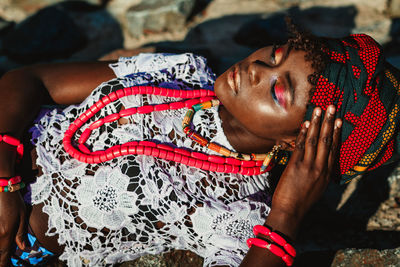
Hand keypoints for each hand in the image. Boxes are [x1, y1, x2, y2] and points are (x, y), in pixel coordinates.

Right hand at [0, 191, 26, 266]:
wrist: (2, 188)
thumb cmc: (14, 202)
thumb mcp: (22, 218)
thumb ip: (21, 235)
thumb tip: (23, 248)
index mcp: (6, 234)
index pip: (4, 255)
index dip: (4, 264)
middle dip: (2, 259)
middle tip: (6, 261)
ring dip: (0, 249)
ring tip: (5, 254)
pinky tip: (2, 241)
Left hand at [271, 105, 341, 223]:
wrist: (290, 211)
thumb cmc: (302, 201)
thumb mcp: (318, 187)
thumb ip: (321, 173)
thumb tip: (320, 162)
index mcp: (327, 173)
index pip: (334, 149)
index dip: (336, 133)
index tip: (338, 120)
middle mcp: (320, 168)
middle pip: (326, 141)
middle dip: (329, 122)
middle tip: (331, 107)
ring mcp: (308, 166)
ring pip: (314, 141)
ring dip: (316, 124)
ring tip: (318, 110)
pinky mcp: (295, 166)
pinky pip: (300, 146)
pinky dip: (302, 134)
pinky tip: (305, 124)